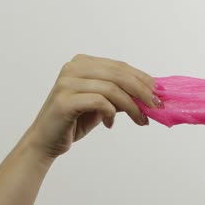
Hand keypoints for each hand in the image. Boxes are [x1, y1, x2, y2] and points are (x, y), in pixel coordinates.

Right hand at [28, 54, 159, 158]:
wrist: (45, 141)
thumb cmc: (74, 121)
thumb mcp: (102, 104)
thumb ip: (121, 95)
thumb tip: (151, 94)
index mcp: (82, 63)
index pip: (119, 66)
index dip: (142, 78)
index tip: (159, 92)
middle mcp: (73, 68)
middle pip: (118, 74)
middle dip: (141, 90)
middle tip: (156, 106)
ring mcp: (67, 82)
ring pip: (112, 88)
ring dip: (132, 106)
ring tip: (140, 120)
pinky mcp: (65, 100)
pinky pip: (99, 101)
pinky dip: (111, 113)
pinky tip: (110, 124)